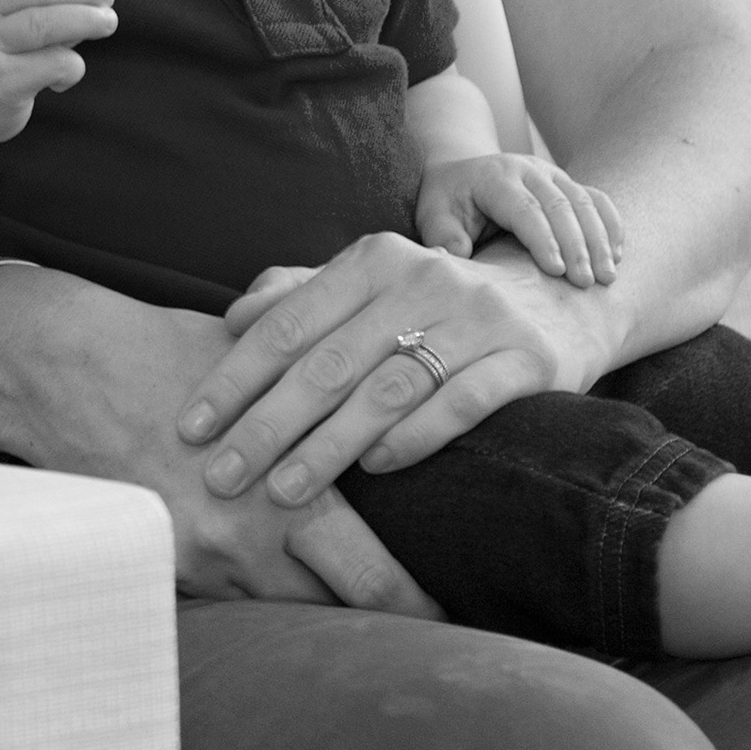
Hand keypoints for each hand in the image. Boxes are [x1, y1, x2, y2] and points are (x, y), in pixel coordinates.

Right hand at [0, 271, 442, 615]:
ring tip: (363, 604)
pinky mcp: (165, 568)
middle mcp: (248, 542)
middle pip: (340, 613)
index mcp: (285, 485)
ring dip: (323, 607)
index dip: (422, 602)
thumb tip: (400, 395)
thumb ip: (327, 389)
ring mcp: (203, 564)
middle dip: (390, 621)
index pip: (374, 577)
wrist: (57, 374)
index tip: (456, 605)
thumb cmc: (165, 352)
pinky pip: (232, 600)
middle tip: (433, 623)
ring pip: (288, 614)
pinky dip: (262, 591)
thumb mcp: (261, 358)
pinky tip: (282, 579)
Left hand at [185, 231, 629, 506]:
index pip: (289, 323)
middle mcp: (426, 278)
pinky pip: (461, 402)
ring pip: (387, 388)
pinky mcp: (527, 359)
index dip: (234, 378)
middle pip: (330, 362)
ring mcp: (480, 318)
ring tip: (281, 491)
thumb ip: (303, 297)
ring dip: (328, 445)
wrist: (561, 298)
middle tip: (222, 477)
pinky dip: (414, 437)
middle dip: (266, 424)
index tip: (189, 427)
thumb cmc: (440, 305)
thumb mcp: (374, 286)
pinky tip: (374, 470)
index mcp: (375, 258)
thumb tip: (231, 319)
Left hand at [414, 152, 624, 285]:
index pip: (524, 208)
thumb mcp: (433, 216)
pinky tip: (618, 253)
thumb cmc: (447, 202)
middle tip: (588, 282)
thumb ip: (443, 237)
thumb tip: (454, 259)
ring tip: (608, 276)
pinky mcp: (566, 183)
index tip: (557, 271)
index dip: (542, 239)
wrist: (462, 174)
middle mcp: (527, 170)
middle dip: (577, 245)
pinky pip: (596, 199)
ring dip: (599, 239)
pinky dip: (611, 224)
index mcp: (495, 177)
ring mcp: (551, 174)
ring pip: (584, 202)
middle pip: (560, 205)